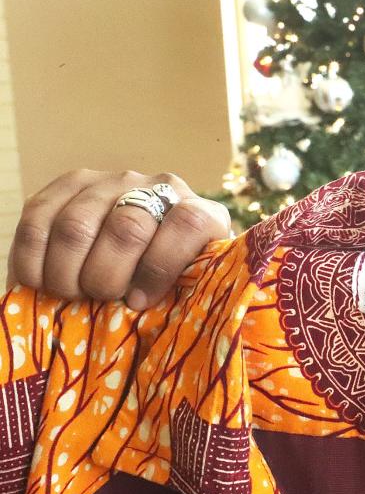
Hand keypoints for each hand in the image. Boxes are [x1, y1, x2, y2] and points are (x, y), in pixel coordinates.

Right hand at [8, 169, 230, 309]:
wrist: (147, 247)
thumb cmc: (172, 282)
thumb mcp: (192, 289)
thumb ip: (191, 294)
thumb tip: (153, 311)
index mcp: (202, 214)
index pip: (189, 224)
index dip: (160, 266)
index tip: (138, 302)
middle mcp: (160, 187)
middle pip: (127, 227)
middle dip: (105, 275)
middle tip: (98, 298)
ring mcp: (114, 182)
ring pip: (77, 224)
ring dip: (66, 271)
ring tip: (71, 293)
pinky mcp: (71, 184)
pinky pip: (38, 218)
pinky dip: (32, 259)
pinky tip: (40, 282)